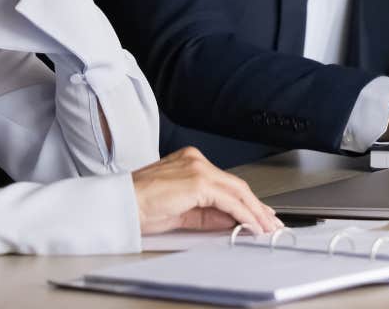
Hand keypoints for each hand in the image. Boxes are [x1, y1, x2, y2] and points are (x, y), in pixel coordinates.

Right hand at [131, 147, 281, 235]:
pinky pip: (229, 200)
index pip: (225, 182)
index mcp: (190, 161)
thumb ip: (206, 213)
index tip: (257, 213)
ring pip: (237, 192)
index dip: (245, 200)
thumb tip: (229, 220)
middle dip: (256, 206)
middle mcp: (196, 160)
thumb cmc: (138, 207)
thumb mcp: (180, 211)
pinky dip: (243, 214)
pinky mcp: (198, 181)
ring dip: (254, 212)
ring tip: (265, 227)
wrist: (118, 205)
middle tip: (269, 222)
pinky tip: (251, 225)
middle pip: (236, 185)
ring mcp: (198, 168)